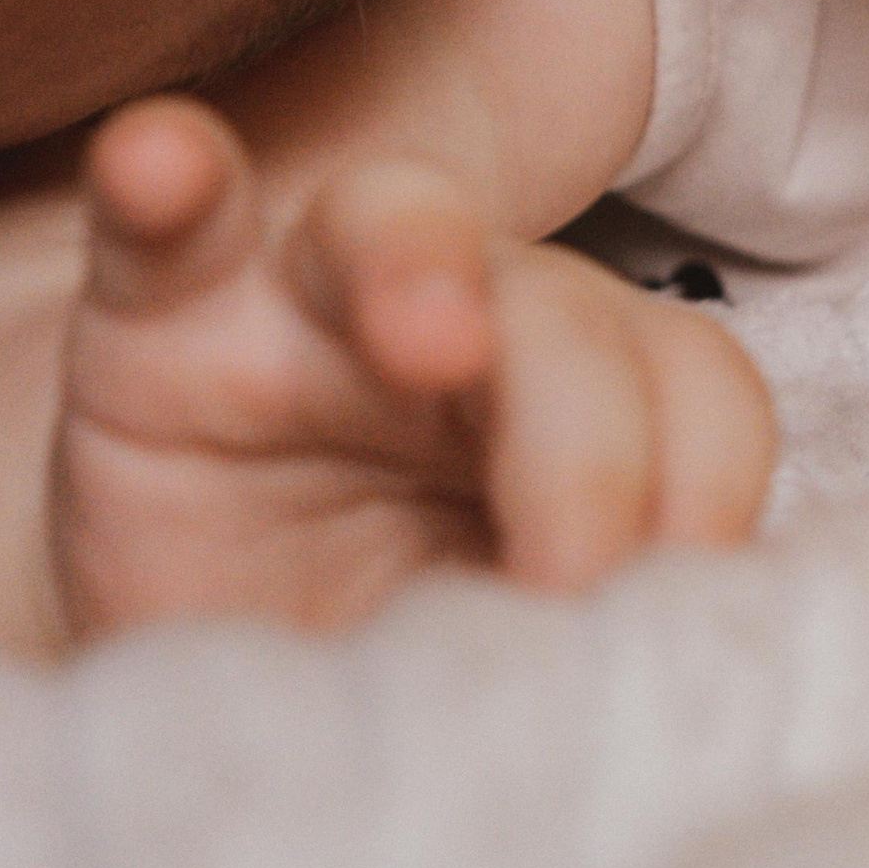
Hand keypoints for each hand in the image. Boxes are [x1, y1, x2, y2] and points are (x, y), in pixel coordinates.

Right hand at [51, 100, 773, 639]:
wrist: (198, 705)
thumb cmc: (386, 675)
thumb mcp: (496, 682)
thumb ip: (572, 657)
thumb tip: (656, 703)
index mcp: (591, 403)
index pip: (694, 390)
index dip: (710, 484)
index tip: (684, 600)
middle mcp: (473, 318)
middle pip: (565, 315)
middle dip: (590, 441)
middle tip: (570, 580)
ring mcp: (307, 301)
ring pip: (398, 219)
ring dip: (424, 266)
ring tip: (434, 340)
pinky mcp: (159, 314)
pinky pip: (169, 219)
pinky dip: (167, 176)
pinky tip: (158, 162)